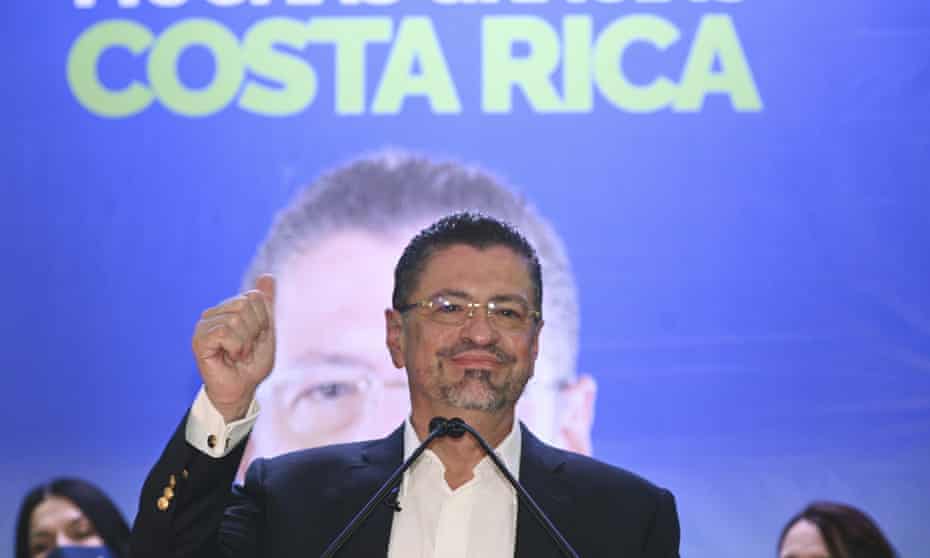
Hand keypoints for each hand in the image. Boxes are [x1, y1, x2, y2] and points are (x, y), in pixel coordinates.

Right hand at [192, 274, 275, 421]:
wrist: (242, 388)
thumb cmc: (252, 363)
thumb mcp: (267, 330)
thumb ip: (267, 304)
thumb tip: (268, 276)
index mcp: (230, 307)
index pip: (254, 296)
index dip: (263, 319)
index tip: (257, 337)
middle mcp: (215, 312)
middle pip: (245, 305)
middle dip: (254, 330)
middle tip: (247, 348)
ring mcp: (204, 325)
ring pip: (235, 319)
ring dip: (245, 342)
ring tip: (239, 354)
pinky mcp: (199, 339)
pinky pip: (224, 332)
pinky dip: (235, 347)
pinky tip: (230, 356)